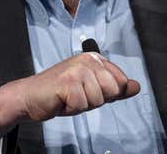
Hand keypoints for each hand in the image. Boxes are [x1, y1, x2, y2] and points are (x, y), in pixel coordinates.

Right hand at [0, 53, 139, 133]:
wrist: (30, 97)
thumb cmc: (59, 93)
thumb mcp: (92, 89)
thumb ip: (115, 88)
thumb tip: (136, 86)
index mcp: (95, 58)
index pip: (120, 81)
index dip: (106, 94)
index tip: (89, 90)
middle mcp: (87, 60)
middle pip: (112, 91)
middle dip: (96, 100)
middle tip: (78, 95)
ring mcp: (77, 69)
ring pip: (97, 100)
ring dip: (82, 105)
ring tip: (68, 97)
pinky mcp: (68, 82)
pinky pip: (82, 105)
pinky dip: (72, 109)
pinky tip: (62, 101)